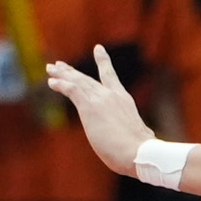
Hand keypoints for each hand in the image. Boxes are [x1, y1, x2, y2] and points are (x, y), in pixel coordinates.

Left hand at [42, 43, 153, 180]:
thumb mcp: (141, 135)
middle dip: (72, 71)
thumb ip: (141, 131)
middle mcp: (111, 95)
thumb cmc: (142, 151)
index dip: (103, 61)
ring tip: (50, 69)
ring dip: (62, 75)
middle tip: (59, 64)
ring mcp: (100, 100)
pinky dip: (61, 84)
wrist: (140, 152)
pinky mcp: (90, 107)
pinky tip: (51, 82)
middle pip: (87, 79)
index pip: (110, 76)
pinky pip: (72, 90)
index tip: (98, 48)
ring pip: (77, 81)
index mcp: (123, 100)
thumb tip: (149, 135)